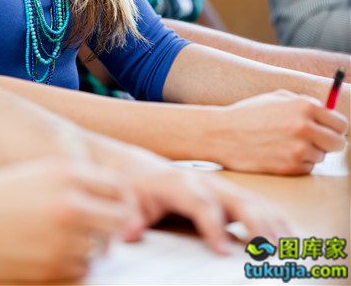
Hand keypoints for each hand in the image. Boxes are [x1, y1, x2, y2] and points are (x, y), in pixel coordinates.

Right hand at [0, 158, 139, 282]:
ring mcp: (62, 239)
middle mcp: (71, 204)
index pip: (119, 188)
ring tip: (63, 242)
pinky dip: (72, 267)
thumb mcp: (38, 173)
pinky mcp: (50, 269)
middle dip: (114, 227)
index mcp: (67, 173)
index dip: (121, 200)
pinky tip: (49, 256)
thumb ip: (78, 183)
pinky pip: (80, 272)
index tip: (116, 208)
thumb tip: (113, 204)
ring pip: (101, 250)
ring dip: (90, 249)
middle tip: (101, 231)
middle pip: (120, 220)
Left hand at [90, 138, 288, 252]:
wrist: (142, 167)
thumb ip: (131, 217)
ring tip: (287, 248)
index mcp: (180, 185)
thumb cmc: (138, 188)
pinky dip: (276, 219)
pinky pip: (259, 204)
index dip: (213, 227)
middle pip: (236, 201)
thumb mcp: (129, 201)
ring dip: (271, 224)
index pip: (200, 205)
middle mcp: (206, 184)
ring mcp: (221, 187)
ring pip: (252, 202)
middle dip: (254, 225)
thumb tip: (129, 233)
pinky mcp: (230, 194)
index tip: (224, 251)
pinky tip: (290, 235)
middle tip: (269, 251)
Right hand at [214, 89, 347, 174]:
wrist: (223, 134)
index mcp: (304, 106)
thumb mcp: (277, 98)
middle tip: (315, 140)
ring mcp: (298, 149)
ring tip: (286, 144)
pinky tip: (279, 153)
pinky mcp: (290, 167)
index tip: (330, 129)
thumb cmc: (249, 114)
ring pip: (321, 156)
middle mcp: (304, 127)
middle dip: (328, 142)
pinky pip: (307, 168)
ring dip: (309, 152)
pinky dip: (298, 163)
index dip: (335, 127)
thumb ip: (305, 104)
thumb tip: (329, 112)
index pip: (340, 122)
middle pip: (337, 143)